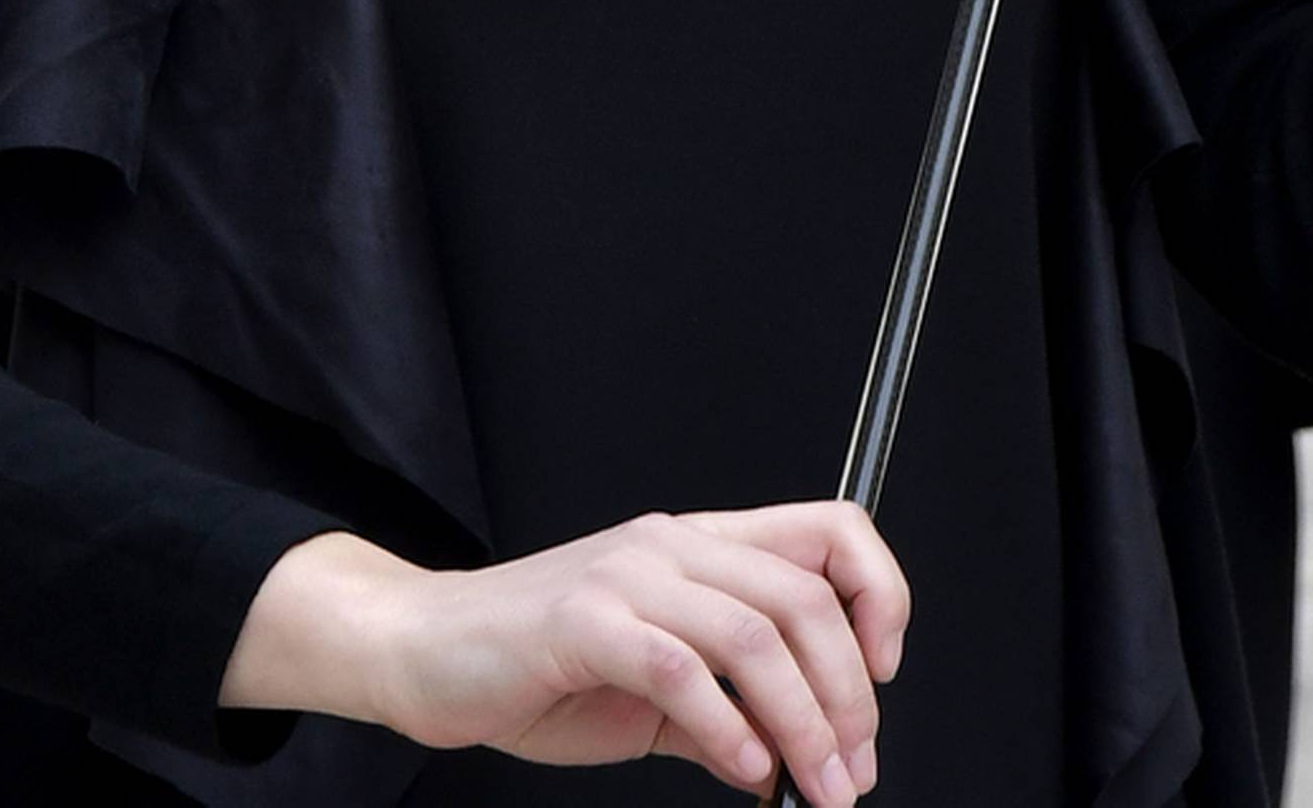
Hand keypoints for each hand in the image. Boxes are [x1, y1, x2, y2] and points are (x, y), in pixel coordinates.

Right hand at [223, 502, 907, 806]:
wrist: (428, 651)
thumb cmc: (537, 664)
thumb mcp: (652, 685)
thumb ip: (722, 705)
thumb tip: (791, 761)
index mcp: (699, 545)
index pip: (827, 530)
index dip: (877, 593)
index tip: (884, 676)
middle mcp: (673, 544)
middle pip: (804, 594)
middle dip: (849, 695)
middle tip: (852, 771)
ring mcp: (628, 575)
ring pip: (755, 633)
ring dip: (803, 724)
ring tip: (815, 787)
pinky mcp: (584, 620)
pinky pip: (680, 670)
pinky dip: (727, 730)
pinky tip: (742, 771)